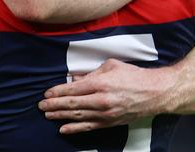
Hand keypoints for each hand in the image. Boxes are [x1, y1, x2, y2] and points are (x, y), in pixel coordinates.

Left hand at [38, 59, 174, 133]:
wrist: (153, 93)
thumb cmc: (133, 76)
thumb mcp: (111, 66)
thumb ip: (91, 72)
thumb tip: (75, 78)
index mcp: (100, 83)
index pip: (72, 89)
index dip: (57, 92)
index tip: (47, 92)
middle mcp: (100, 100)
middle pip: (71, 104)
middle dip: (54, 105)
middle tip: (41, 105)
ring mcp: (105, 114)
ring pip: (77, 116)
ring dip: (60, 116)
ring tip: (47, 114)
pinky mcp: (109, 123)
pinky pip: (88, 127)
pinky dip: (74, 129)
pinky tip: (63, 129)